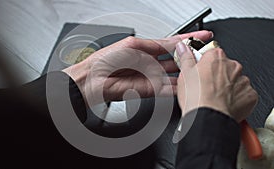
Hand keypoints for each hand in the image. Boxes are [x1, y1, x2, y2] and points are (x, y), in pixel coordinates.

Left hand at [63, 31, 212, 105]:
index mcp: (144, 48)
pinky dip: (177, 87)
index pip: (171, 42)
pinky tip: (186, 84)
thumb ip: (153, 47)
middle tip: (205, 55)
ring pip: (173, 74)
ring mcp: (150, 76)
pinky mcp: (148, 90)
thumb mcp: (132, 47)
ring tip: (201, 69)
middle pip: (175, 59)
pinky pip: (166, 88)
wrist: (92, 81)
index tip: (202, 36)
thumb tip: (170, 47)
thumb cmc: (105, 61)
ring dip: (186, 72)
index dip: (188, 39)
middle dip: (190, 56)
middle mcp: (149, 62)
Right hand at [176, 43, 257, 121]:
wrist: (208, 117)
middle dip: (217, 76)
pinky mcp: (250, 95)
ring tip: (214, 98)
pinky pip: (243, 95)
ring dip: (227, 87)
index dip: (204, 64)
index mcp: (216, 57)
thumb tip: (183, 47)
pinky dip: (236, 99)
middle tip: (205, 87)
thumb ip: (185, 57)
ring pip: (235, 81)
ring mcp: (243, 81)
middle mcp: (232, 66)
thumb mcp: (184, 73)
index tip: (199, 72)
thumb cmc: (196, 96)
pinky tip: (224, 104)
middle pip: (224, 67)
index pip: (211, 54)